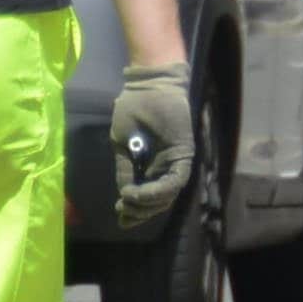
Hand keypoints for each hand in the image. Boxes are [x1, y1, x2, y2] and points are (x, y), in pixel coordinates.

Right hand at [112, 58, 196, 209]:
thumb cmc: (133, 107)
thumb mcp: (121, 141)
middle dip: (140, 211)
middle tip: (123, 215)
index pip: (147, 194)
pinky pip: (175, 180)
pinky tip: (138, 193)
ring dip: (148, 204)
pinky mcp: (183, 155)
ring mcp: (176, 162)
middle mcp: (165, 167)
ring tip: (128, 203)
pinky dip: (159, 190)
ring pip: (167, 195)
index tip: (119, 214)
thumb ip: (125, 167)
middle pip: (159, 200)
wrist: (148, 86)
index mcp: (151, 164)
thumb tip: (125, 191)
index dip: (134, 208)